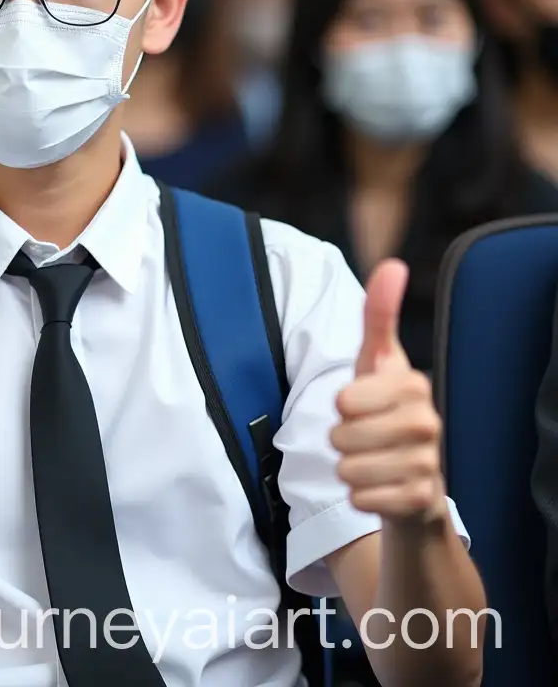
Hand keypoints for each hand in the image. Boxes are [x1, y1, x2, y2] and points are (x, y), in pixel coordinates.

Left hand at [331, 259, 446, 524]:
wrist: (412, 483)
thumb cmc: (384, 413)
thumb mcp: (376, 362)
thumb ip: (378, 315)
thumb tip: (392, 264)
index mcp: (413, 384)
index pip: (345, 399)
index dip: (339, 407)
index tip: (355, 406)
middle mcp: (428, 422)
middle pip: (342, 435)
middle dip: (339, 441)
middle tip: (361, 439)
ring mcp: (429, 464)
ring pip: (348, 468)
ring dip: (347, 469)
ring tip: (369, 463)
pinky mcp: (422, 501)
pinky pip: (362, 498)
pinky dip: (358, 497)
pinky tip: (377, 489)